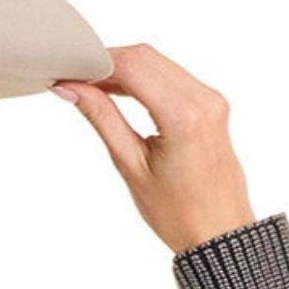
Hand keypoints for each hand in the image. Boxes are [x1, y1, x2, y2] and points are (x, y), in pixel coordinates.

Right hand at [50, 43, 256, 255]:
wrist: (218, 232)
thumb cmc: (177, 212)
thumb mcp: (130, 166)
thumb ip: (102, 119)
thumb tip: (72, 89)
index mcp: (183, 116)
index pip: (133, 67)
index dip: (96, 65)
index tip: (69, 75)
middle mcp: (203, 99)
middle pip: (146, 57)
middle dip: (108, 62)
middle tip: (77, 80)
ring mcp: (211, 99)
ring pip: (159, 62)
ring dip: (125, 69)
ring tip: (94, 88)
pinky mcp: (212, 103)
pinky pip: (173, 76)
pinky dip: (145, 78)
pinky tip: (122, 92)